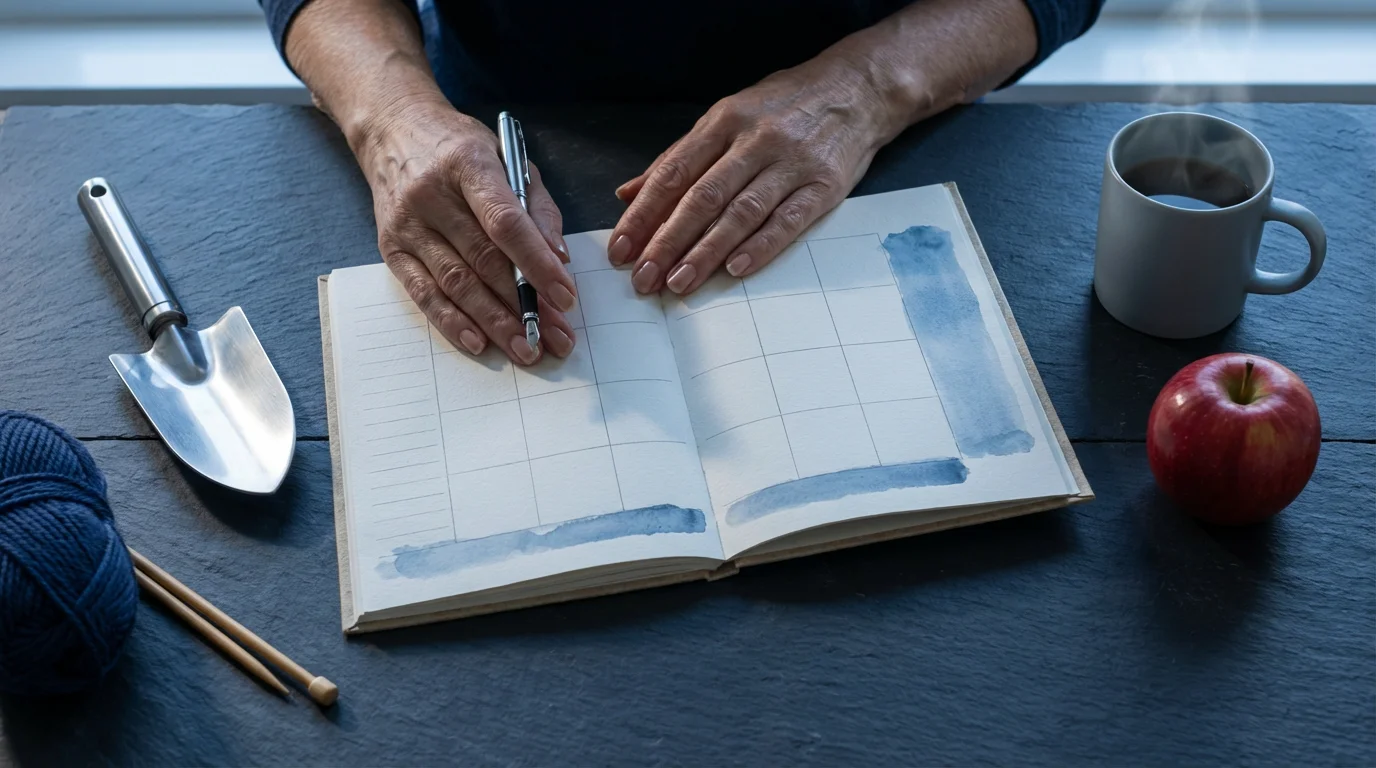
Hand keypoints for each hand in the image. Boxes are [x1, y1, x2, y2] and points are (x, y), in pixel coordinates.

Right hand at [357, 99, 578, 363]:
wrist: (392, 128)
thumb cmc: (459, 147)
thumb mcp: (507, 158)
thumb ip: (537, 207)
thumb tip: (560, 260)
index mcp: (468, 165)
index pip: (506, 222)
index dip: (538, 264)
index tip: (566, 298)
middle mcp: (432, 195)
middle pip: (483, 260)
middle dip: (525, 305)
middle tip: (556, 338)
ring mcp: (407, 224)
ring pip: (456, 283)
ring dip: (495, 322)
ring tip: (526, 349)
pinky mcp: (390, 247)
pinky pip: (422, 292)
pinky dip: (452, 322)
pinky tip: (479, 343)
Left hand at [607, 53, 903, 294]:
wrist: (858, 88)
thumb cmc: (786, 105)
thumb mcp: (728, 115)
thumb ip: (680, 156)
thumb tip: (629, 193)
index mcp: (724, 121)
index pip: (674, 173)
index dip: (644, 214)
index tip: (621, 248)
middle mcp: (755, 140)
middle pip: (703, 197)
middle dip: (667, 241)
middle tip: (643, 277)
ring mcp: (792, 162)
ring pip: (741, 212)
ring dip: (706, 252)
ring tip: (679, 282)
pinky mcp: (825, 185)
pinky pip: (788, 220)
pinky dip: (761, 247)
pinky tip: (735, 270)